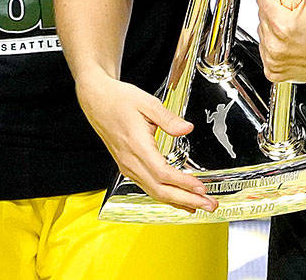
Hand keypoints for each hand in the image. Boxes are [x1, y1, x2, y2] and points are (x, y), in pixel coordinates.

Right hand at [75, 71, 214, 212]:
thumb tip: (187, 129)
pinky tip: (179, 199)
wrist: (97, 100)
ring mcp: (127, 166)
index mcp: (137, 146)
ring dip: (178, 201)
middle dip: (186, 200)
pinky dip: (166, 196)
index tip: (201, 188)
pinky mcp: (127, 166)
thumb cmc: (119, 100)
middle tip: (209, 205)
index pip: (163, 173)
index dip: (183, 184)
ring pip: (154, 192)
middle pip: (160, 189)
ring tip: (200, 206)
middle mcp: (130, 161)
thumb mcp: (148, 103)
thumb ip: (169, 119)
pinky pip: (148, 187)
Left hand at [255, 0, 305, 82]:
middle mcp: (275, 45)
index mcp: (282, 24)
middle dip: (276, 14)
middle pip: (261, 17)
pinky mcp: (274, 71)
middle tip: (297, 19)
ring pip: (262, 34)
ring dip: (275, 31)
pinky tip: (292, 46)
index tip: (289, 4)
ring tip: (296, 33)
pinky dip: (276, 48)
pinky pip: (265, 52)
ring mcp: (273, 60)